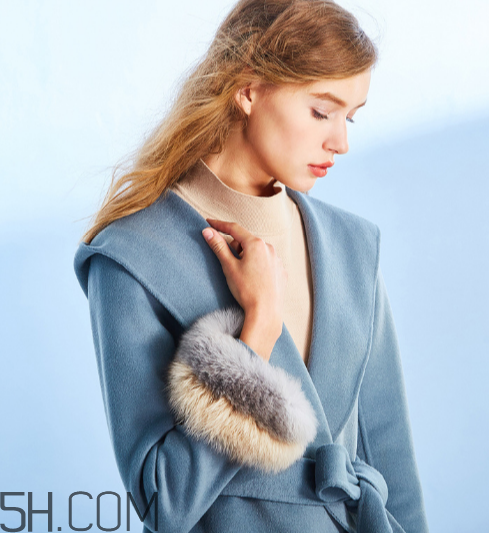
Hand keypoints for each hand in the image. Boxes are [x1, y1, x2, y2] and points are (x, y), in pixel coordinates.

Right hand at [202, 218, 287, 358]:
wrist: (266, 312)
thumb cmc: (246, 290)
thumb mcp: (229, 267)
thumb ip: (219, 246)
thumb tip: (208, 231)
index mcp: (255, 244)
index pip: (234, 228)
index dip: (219, 225)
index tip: (208, 222)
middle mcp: (269, 248)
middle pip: (246, 240)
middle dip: (234, 246)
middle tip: (225, 259)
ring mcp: (277, 260)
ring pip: (257, 251)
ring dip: (246, 255)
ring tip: (240, 273)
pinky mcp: (281, 272)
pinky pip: (266, 262)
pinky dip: (257, 265)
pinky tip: (252, 278)